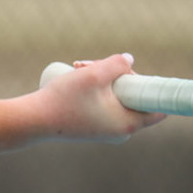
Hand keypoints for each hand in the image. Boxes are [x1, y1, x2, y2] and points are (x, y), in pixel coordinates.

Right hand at [37, 54, 162, 143]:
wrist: (34, 120)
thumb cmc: (64, 99)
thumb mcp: (94, 75)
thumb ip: (117, 64)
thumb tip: (130, 60)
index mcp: (128, 123)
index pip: (158, 107)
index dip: (152, 85)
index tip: (136, 72)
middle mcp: (122, 131)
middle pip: (134, 95)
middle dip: (118, 75)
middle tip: (93, 64)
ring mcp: (109, 130)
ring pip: (118, 96)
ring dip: (103, 78)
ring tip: (78, 67)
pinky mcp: (96, 126)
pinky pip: (107, 103)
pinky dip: (97, 89)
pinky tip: (78, 77)